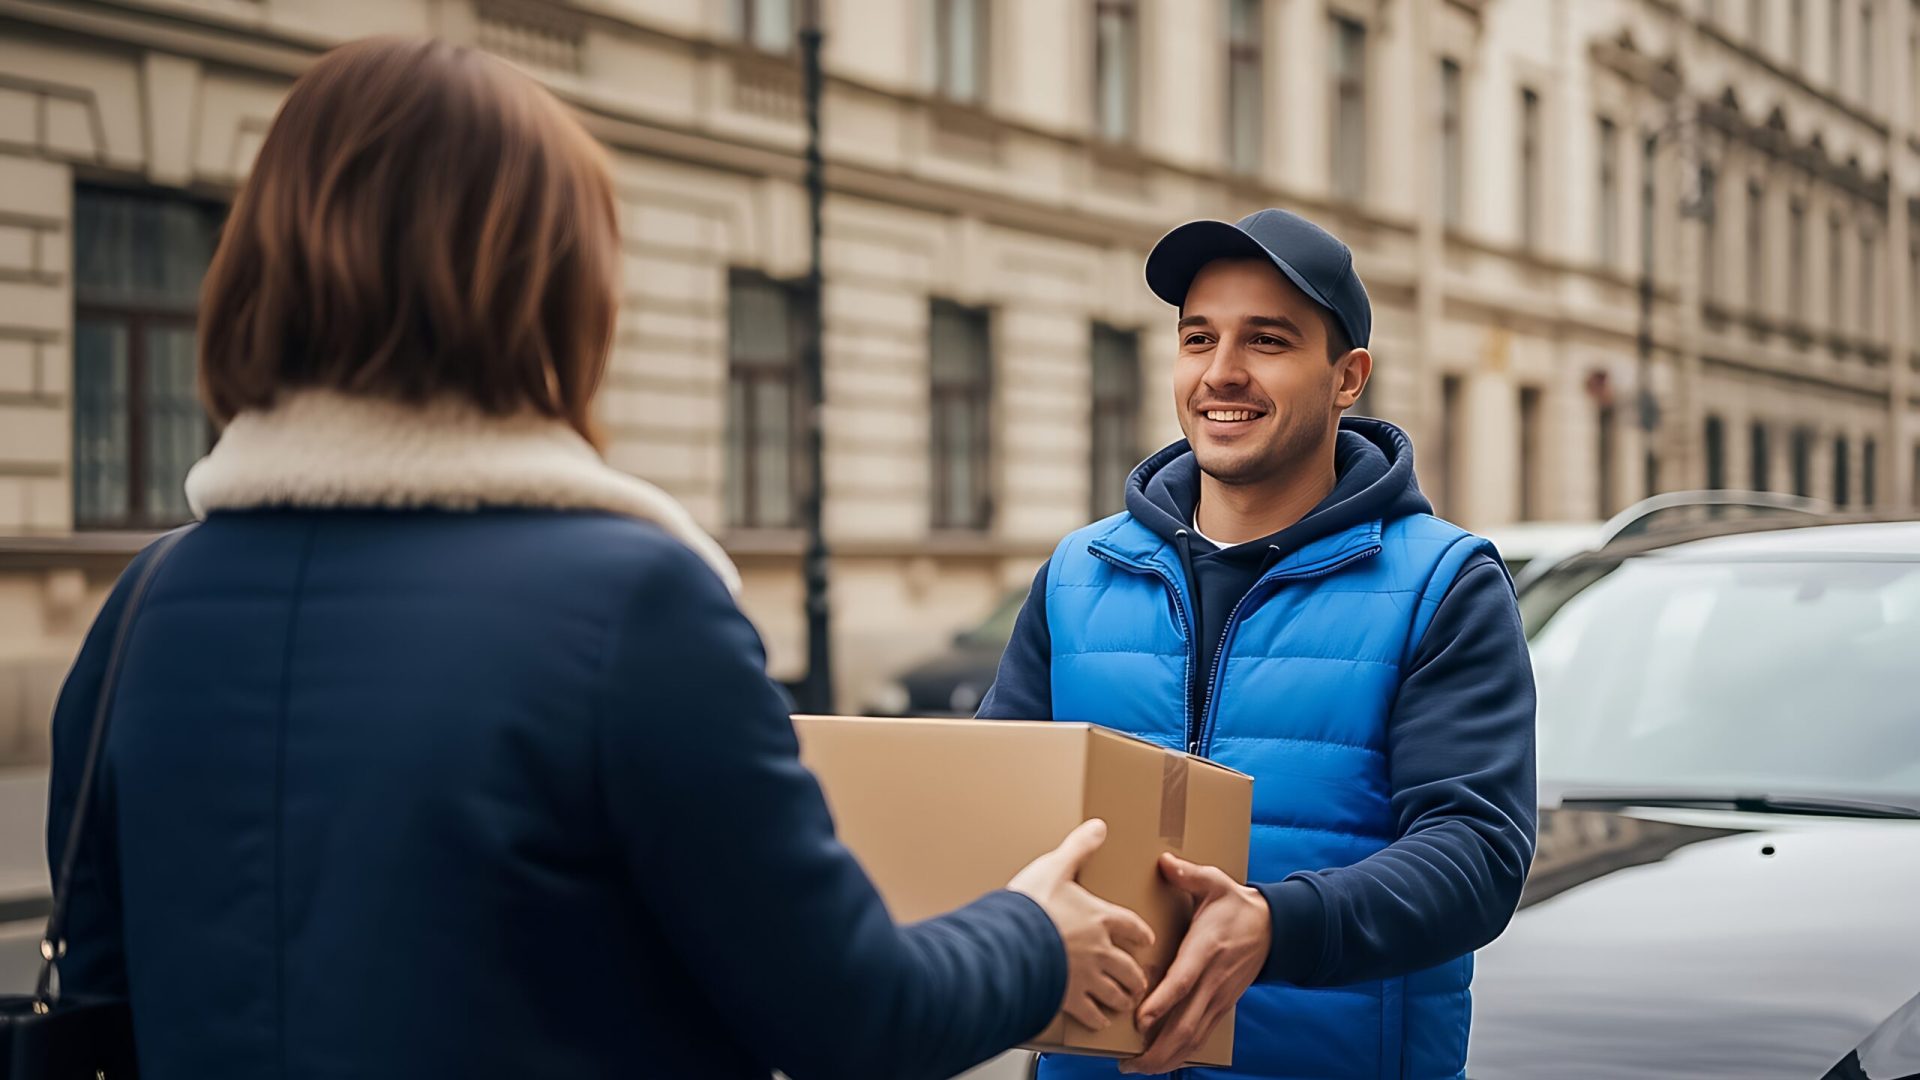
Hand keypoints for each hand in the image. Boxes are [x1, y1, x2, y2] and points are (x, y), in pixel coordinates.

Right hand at [1008, 819, 1156, 1031]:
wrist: (1010, 943)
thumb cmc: (1031, 907)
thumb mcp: (1056, 866)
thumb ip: (1078, 848)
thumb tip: (1098, 827)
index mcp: (1100, 918)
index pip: (1133, 928)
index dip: (1142, 934)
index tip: (1145, 940)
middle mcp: (1100, 950)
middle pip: (1130, 968)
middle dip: (1137, 976)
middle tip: (1139, 980)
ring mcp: (1086, 977)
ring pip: (1116, 993)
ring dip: (1123, 998)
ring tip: (1125, 1001)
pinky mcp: (1069, 998)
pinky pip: (1091, 1013)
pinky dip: (1099, 1018)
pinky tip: (1100, 1019)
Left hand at [1119, 853, 1270, 1074]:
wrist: (1275, 928)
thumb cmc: (1237, 905)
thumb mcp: (1215, 883)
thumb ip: (1189, 874)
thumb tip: (1164, 862)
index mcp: (1206, 950)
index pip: (1183, 982)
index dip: (1162, 1003)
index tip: (1139, 1020)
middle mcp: (1212, 980)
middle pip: (1185, 1024)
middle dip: (1157, 1049)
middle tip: (1128, 1061)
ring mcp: (1218, 998)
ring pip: (1193, 1038)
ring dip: (1166, 1058)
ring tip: (1137, 1068)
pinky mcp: (1221, 1006)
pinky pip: (1200, 1036)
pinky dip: (1181, 1053)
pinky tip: (1160, 1061)